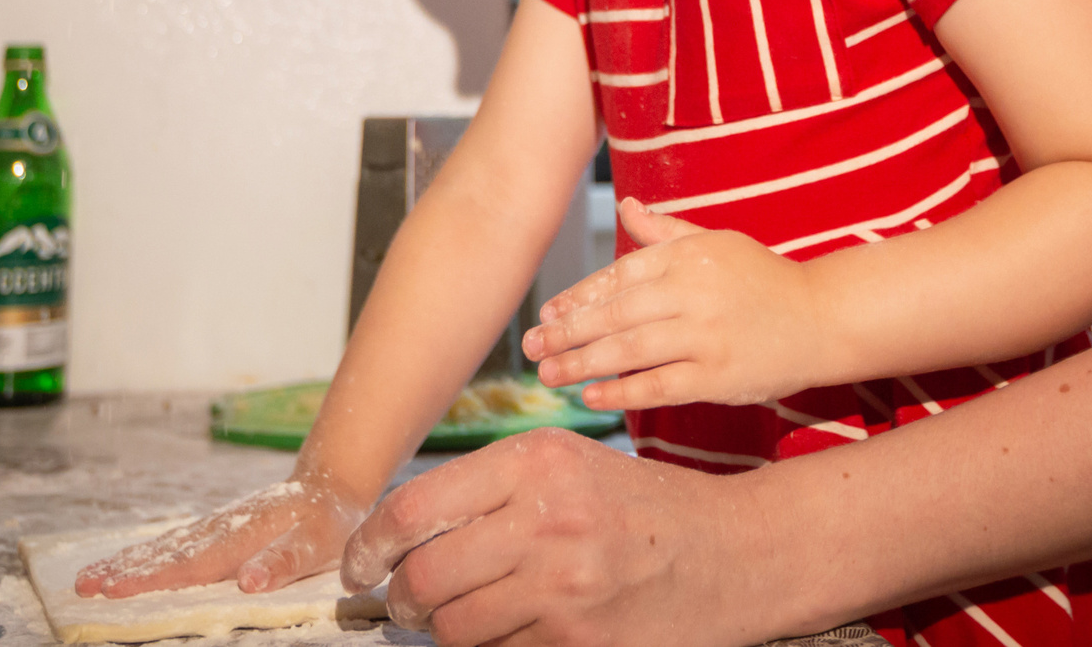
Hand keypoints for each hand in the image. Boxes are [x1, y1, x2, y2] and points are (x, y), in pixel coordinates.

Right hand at [73, 475, 365, 597]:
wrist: (328, 483)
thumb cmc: (327, 520)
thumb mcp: (318, 542)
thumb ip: (284, 561)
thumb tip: (249, 583)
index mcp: (241, 536)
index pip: (190, 564)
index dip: (152, 579)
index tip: (116, 589)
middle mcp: (219, 530)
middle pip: (165, 553)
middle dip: (123, 571)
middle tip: (83, 586)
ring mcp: (213, 527)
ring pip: (162, 546)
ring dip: (124, 562)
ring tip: (87, 578)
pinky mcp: (213, 528)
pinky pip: (172, 543)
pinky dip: (143, 554)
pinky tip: (122, 564)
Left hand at [341, 427, 774, 646]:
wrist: (733, 552)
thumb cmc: (641, 509)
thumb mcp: (568, 466)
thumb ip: (490, 491)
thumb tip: (399, 535)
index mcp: (534, 462)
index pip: (414, 509)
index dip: (369, 545)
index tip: (358, 565)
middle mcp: (544, 519)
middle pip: (423, 577)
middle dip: (400, 602)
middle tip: (403, 606)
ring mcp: (563, 586)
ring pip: (454, 628)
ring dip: (446, 632)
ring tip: (462, 619)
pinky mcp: (579, 640)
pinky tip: (519, 630)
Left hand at [525, 198, 829, 408]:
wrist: (822, 317)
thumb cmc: (763, 279)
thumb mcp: (717, 243)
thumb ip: (666, 231)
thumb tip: (626, 206)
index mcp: (689, 256)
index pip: (619, 275)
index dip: (578, 297)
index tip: (548, 314)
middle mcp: (693, 292)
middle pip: (615, 314)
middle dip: (567, 332)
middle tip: (532, 347)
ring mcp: (706, 335)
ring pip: (629, 350)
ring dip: (582, 363)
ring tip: (549, 374)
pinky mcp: (719, 376)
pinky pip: (659, 385)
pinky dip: (622, 391)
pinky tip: (592, 395)